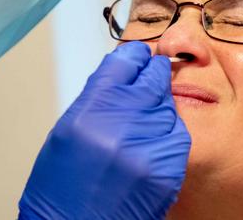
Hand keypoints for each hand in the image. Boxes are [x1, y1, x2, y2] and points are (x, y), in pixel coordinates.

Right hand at [18, 42, 190, 219]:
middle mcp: (122, 124)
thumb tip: (123, 69)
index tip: (140, 56)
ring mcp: (149, 146)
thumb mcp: (68, 130)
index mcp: (91, 111)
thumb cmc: (64, 186)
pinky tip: (151, 144)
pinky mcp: (169, 166)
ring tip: (142, 126)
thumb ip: (98, 96)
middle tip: (150, 81)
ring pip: (168, 106)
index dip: (135, 57)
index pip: (125, 62)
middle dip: (153, 77)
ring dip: (159, 109)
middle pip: (154, 79)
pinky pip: (177, 134)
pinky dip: (168, 134)